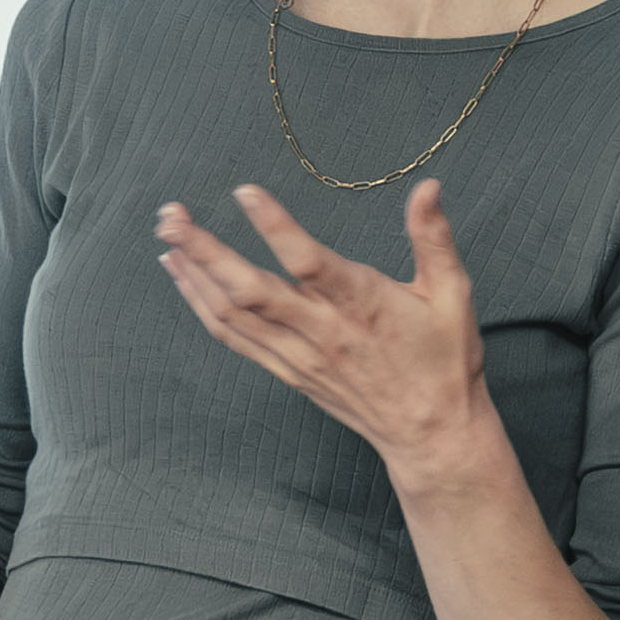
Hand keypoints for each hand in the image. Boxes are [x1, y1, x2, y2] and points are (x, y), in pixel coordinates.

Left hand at [156, 181, 495, 482]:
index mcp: (362, 304)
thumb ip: (434, 237)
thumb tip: (428, 186)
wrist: (430, 434)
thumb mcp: (452, 294)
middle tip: (172, 214)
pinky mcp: (288, 372)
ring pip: (232, 314)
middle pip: (249, 288)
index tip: (244, 192)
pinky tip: (183, 277)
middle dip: (204, 249)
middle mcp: (322, 331)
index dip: (274, 226)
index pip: (308, 261)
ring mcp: (299, 355)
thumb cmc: (443, 362)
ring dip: (194, 273)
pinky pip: (234, 338)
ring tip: (167, 233)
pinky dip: (201, 305)